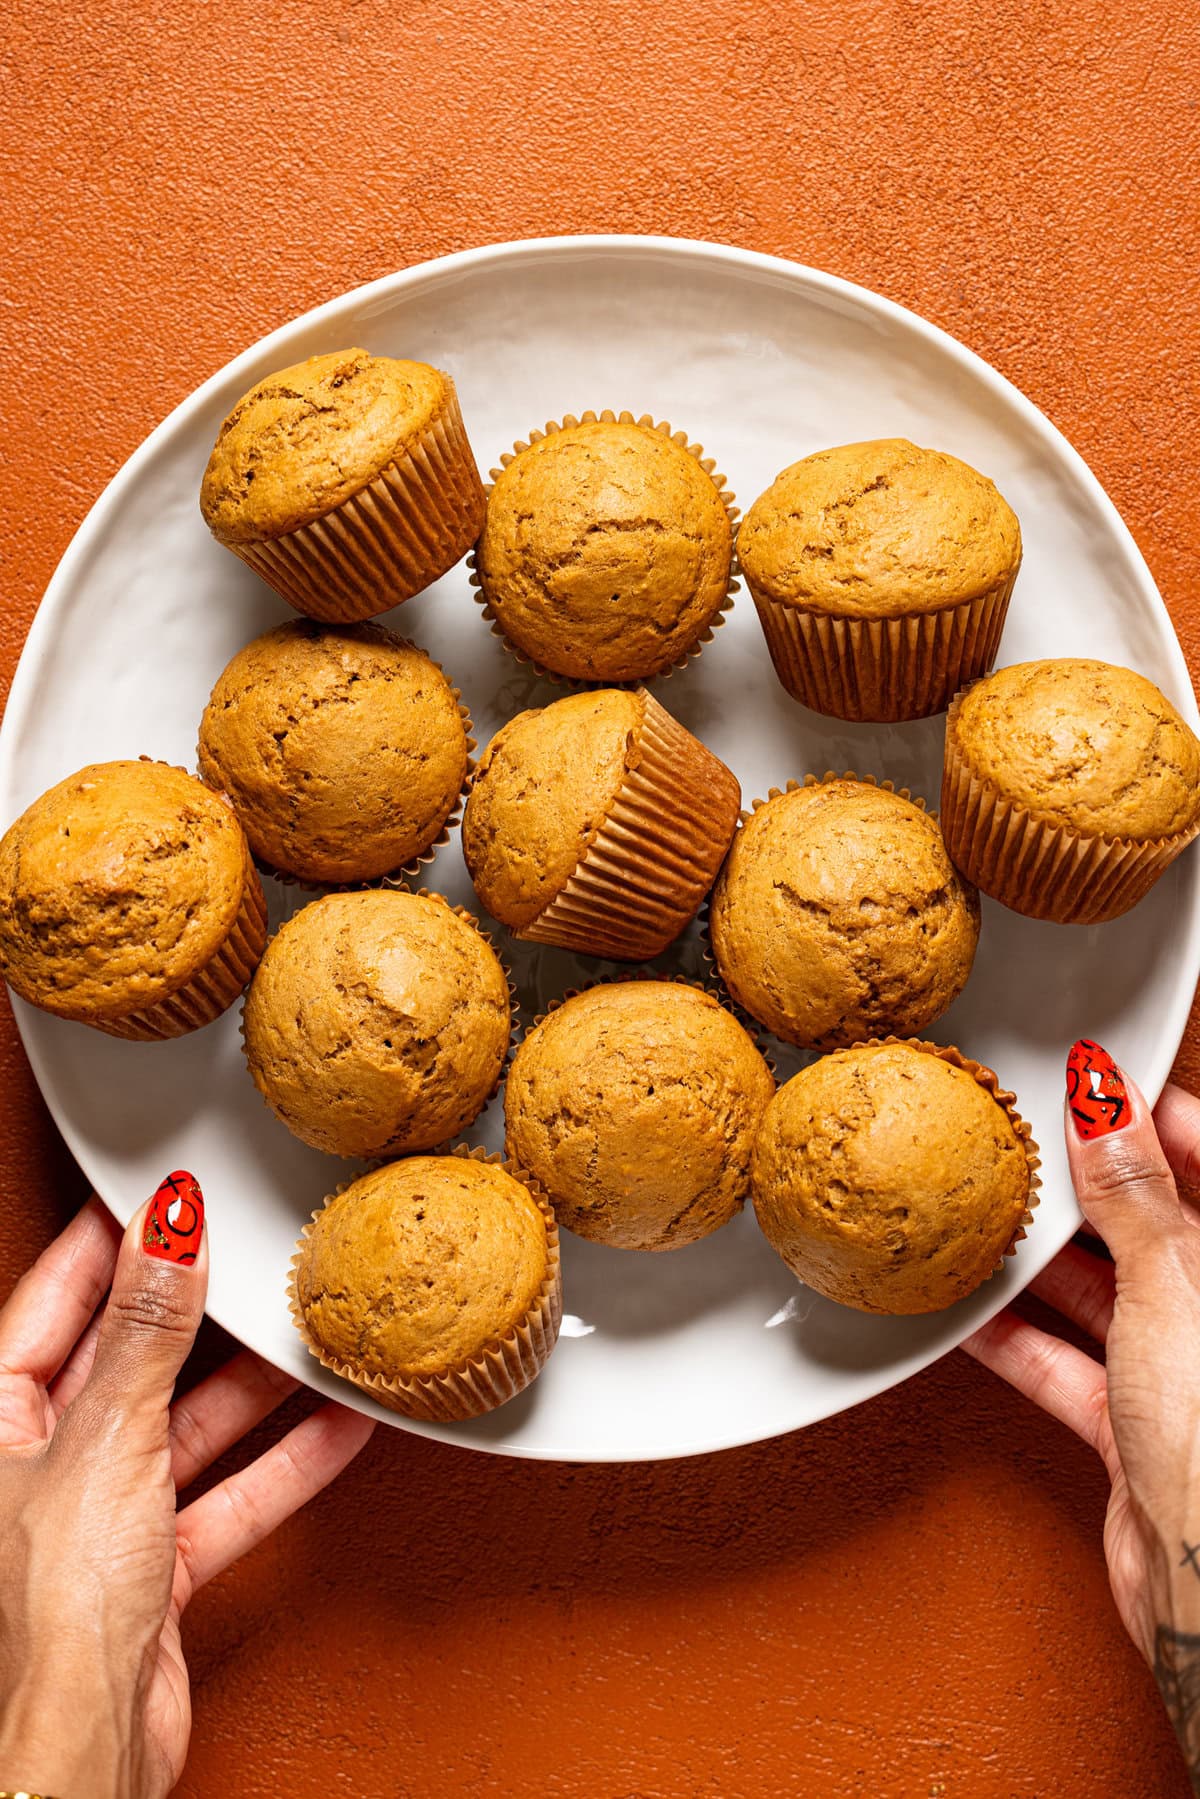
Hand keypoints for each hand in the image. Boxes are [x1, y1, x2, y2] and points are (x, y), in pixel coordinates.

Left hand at [0, 1176, 374, 1798]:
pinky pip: (227, 1494)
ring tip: (312, 1337)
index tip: (167, 1196)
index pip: (55, 1298)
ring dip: (256, 1390)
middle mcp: (39, 1462)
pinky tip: (336, 1427)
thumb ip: (148, 1331)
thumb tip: (168, 1234)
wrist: (83, 1750)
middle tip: (252, 1259)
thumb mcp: (108, 1438)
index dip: (112, 1243)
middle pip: (130, 1359)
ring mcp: (100, 1516)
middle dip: (198, 1315)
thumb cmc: (46, 1615)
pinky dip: (284, 1464)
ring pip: (188, 1426)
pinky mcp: (154, 1569)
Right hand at [964, 1045, 1199, 1791]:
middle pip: (1156, 1227)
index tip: (1094, 1083)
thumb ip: (1132, 1196)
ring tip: (986, 1220)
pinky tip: (972, 1314)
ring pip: (1109, 1294)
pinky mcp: (1142, 1428)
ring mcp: (1187, 1374)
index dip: (1156, 1117)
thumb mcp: (1169, 1286)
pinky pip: (1072, 1364)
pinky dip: (1021, 1340)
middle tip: (1026, 1147)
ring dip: (1045, 1265)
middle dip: (1090, 1191)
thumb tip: (1106, 1111)